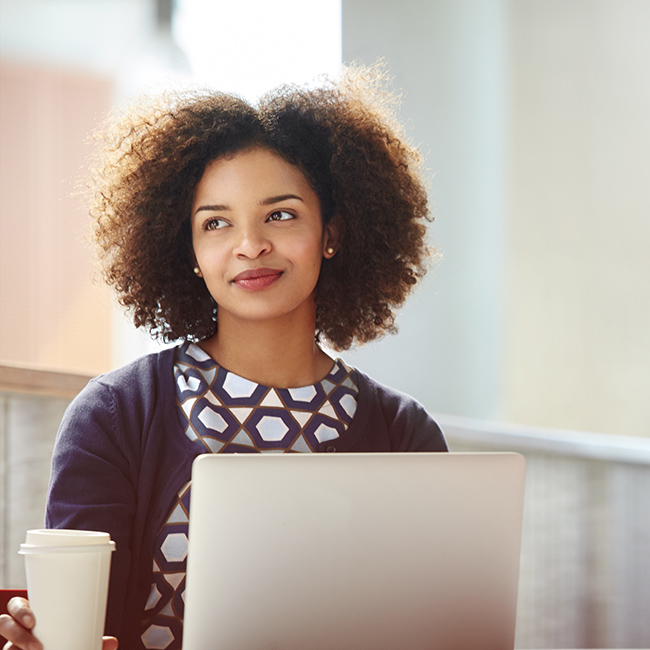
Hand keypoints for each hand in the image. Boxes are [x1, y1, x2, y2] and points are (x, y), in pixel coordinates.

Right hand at [0, 597, 118, 649]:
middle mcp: (18, 631)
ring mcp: (12, 646)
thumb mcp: (77, 640)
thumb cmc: (63, 645)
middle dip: (16, 632)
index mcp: (33, 617)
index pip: (18, 605)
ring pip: (5, 644)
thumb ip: (94, 642)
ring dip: (17, 644)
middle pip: (4, 623)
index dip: (20, 609)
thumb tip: (112, 642)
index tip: (33, 620)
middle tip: (36, 645)